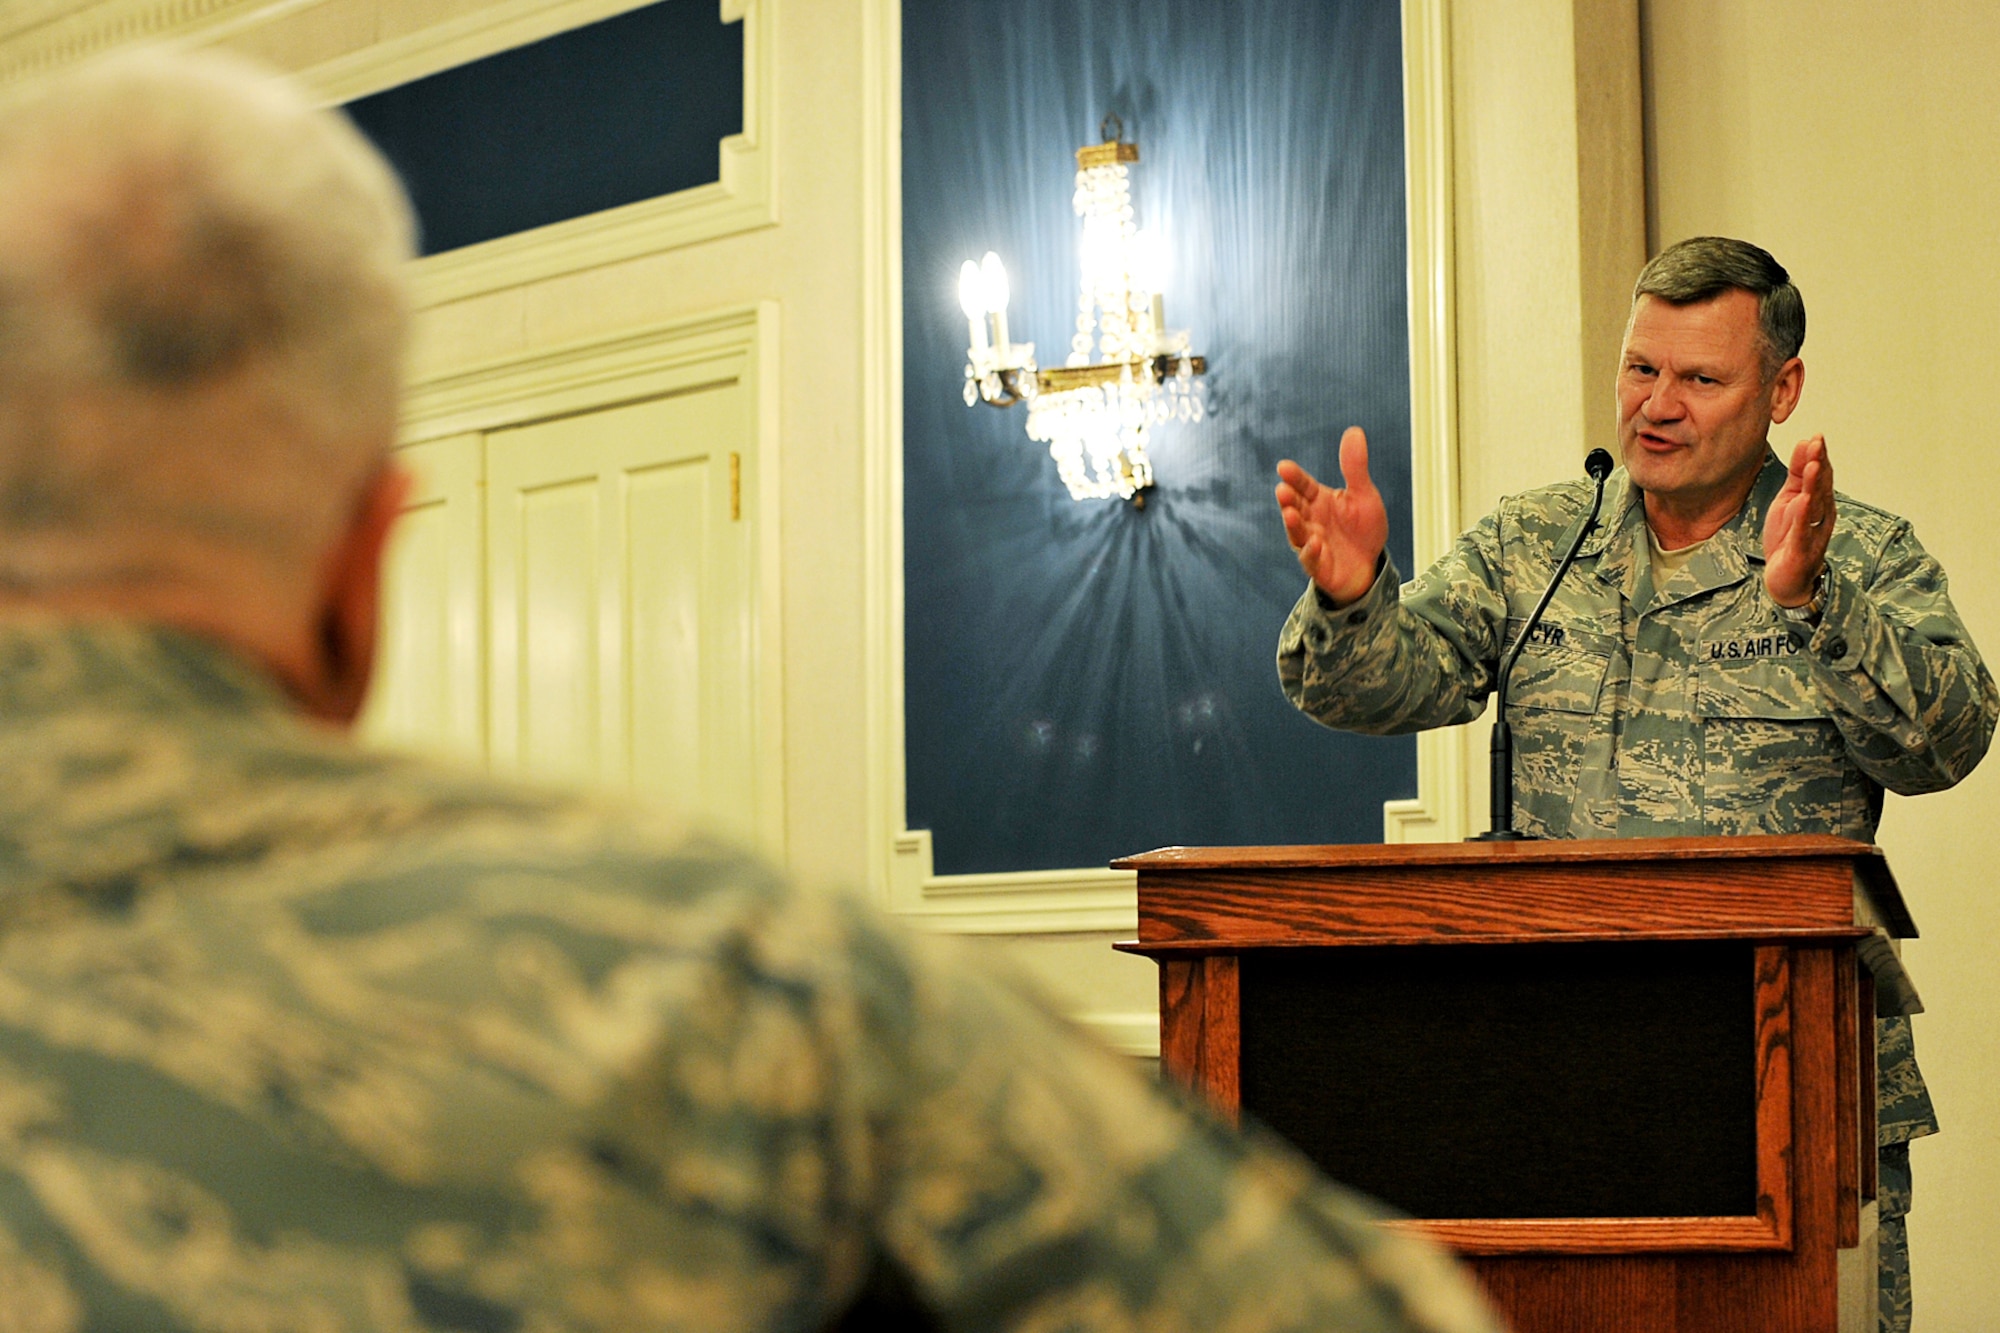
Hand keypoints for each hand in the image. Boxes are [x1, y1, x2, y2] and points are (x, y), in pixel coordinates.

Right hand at [1275, 426, 1389, 606]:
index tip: (1284, 467)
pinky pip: (1310, 560)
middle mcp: (1310, 520)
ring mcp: (1311, 543)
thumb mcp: (1363, 495)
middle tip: (1282, 490)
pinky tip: (1315, 543)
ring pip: (1297, 533)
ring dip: (1293, 524)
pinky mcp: (1318, 566)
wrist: (1369, 565)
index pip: (1303, 486)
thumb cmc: (1362, 528)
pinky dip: (1310, 552)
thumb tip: (1354, 430)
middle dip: (1288, 500)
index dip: (1294, 477)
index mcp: (1318, 500)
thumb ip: (1355, 467)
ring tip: (1290, 514)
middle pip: (1295, 507)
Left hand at [1764, 435, 1833, 606]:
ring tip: (1814, 465)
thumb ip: (1797, 476)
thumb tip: (1805, 445)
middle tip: (1818, 442)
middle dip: (1820, 464)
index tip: (1816, 436)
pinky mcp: (1802, 548)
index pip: (1820, 475)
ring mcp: (1813, 531)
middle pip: (1822, 486)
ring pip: (1816, 505)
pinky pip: (1804, 529)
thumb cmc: (1789, 537)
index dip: (1818, 456)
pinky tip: (1803, 500)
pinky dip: (1804, 515)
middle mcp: (1820, 515)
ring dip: (1815, 485)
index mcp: (1817, 502)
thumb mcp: (1789, 501)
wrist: (1786, 578)